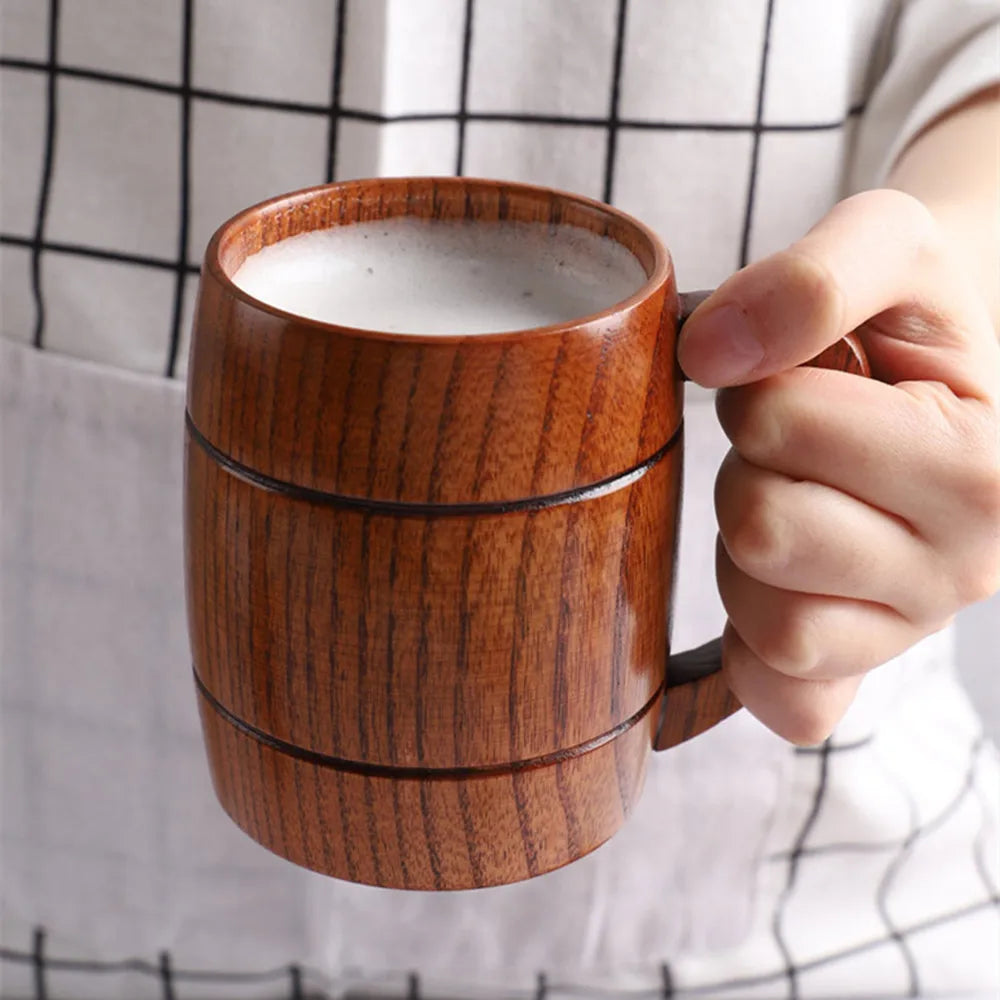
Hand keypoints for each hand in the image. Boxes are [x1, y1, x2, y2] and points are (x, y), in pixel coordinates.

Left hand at [678, 189, 999, 744]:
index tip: (807, 378)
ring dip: (745, 544)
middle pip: (759, 526)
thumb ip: (813, 279)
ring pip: (762, 615)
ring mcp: (914, 631)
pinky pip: (783, 698)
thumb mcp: (890, 242)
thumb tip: (710, 355)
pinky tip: (777, 581)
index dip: (759, 385)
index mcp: (987, 470)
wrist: (944, 371)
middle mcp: (969, 570)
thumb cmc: (914, 314)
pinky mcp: (864, 671)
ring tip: (796, 495)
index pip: (777, 425)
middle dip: (749, 466)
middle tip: (795, 444)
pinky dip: (753, 646)